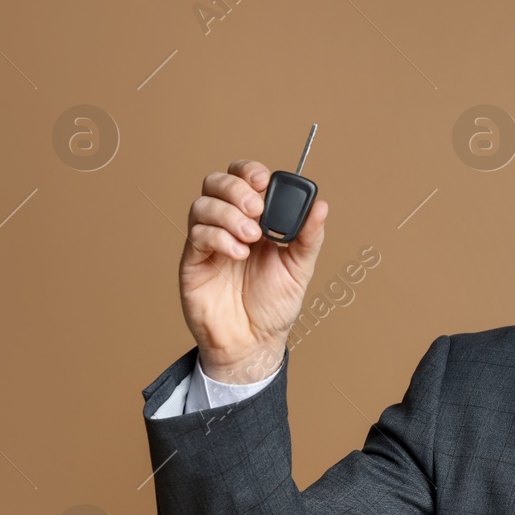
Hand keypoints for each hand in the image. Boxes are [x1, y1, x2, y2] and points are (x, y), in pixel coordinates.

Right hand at [179, 159, 329, 383]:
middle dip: (236, 188)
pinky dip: (219, 237)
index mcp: (256, 220)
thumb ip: (309, 237)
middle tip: (257, 210)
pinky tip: (238, 253)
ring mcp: (208, 241)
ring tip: (251, 238)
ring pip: (203, 205)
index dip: (250, 171)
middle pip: (217, 183)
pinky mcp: (193, 261)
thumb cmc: (274, 306)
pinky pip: (197, 234)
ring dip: (229, 214)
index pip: (243, 178)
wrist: (253, 342)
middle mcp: (229, 224)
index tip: (264, 181)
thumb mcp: (300, 269)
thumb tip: (321, 205)